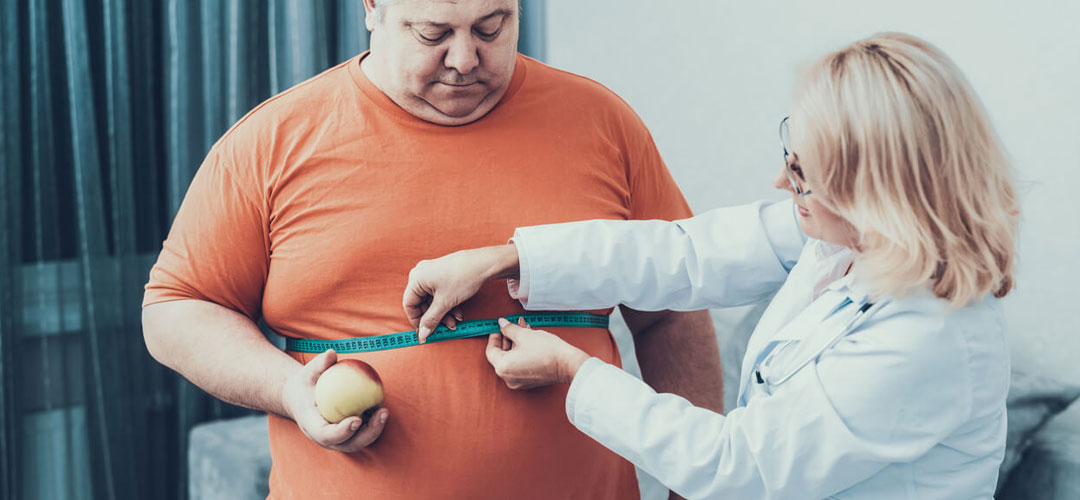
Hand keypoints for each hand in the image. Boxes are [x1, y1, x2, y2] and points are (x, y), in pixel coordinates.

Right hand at [280, 349, 388, 451]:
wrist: (301, 399)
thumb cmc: (306, 384)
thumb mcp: (307, 373)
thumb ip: (319, 365)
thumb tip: (331, 353)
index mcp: (312, 427)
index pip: (326, 435)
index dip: (342, 432)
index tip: (357, 420)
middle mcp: (325, 439)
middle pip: (349, 444)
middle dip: (368, 433)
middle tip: (381, 414)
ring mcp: (338, 440)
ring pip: (359, 441)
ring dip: (375, 429)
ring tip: (384, 411)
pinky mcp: (348, 436)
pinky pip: (363, 432)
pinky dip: (374, 423)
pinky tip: (383, 408)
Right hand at [403, 244, 519, 341]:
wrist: (484, 263)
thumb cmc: (463, 277)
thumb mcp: (445, 302)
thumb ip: (431, 320)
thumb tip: (422, 334)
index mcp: (416, 279)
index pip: (409, 305)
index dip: (416, 320)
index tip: (424, 332)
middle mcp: (421, 274)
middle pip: (421, 303)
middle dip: (434, 317)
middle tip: (445, 327)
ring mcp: (432, 274)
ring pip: (432, 300)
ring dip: (443, 313)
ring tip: (455, 321)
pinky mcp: (442, 275)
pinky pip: (439, 294)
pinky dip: (447, 305)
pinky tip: (458, 313)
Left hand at [485, 317, 590, 389]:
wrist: (567, 364)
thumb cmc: (546, 351)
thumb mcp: (524, 335)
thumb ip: (509, 329)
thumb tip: (502, 324)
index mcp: (503, 367)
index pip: (491, 350)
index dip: (494, 337)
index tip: (498, 328)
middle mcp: (508, 377)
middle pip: (502, 355)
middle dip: (507, 338)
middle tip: (512, 326)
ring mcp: (518, 381)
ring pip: (512, 359)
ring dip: (515, 344)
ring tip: (523, 329)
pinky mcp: (529, 381)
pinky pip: (519, 365)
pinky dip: (521, 353)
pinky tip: (528, 340)